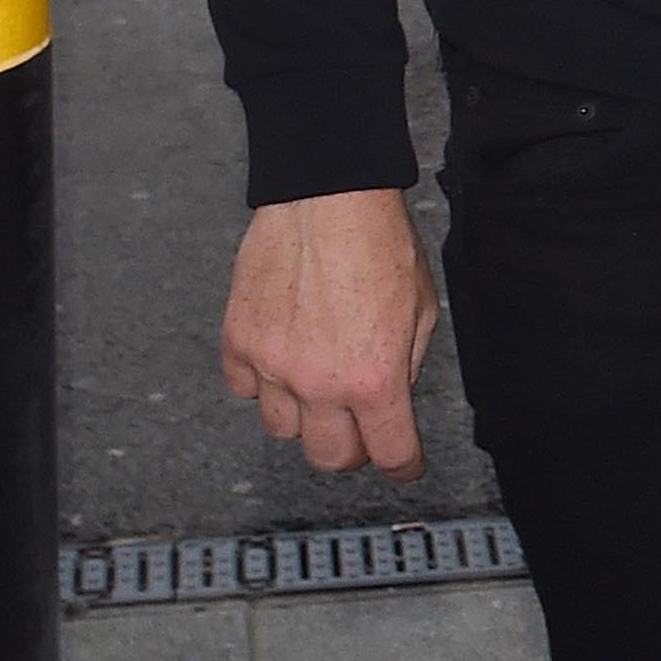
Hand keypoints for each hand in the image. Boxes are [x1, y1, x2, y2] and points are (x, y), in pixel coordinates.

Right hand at [219, 187, 439, 479]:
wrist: (327, 196)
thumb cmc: (379, 240)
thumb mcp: (422, 307)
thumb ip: (407, 362)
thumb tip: (393, 394)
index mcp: (374, 377)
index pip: (389, 452)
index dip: (403, 465)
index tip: (404, 465)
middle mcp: (319, 381)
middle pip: (328, 457)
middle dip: (352, 448)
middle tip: (361, 426)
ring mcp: (272, 365)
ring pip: (282, 429)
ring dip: (304, 416)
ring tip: (319, 381)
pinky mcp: (238, 341)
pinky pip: (243, 389)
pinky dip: (262, 383)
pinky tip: (282, 356)